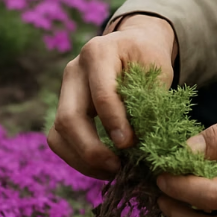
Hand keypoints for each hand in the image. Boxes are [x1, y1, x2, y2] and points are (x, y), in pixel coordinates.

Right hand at [48, 14, 177, 179]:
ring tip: (112, 171)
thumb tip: (140, 141)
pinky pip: (60, 139)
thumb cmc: (149, 58)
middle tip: (118, 167)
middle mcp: (74, 69)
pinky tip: (103, 166)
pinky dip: (78, 158)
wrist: (134, 44)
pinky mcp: (62, 106)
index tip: (130, 145)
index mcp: (99, 52)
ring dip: (82, 159)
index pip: (102, 94)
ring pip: (58, 133)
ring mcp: (64, 89)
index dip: (115, 123)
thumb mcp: (158, 70)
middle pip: (69, 118)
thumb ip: (148, 100)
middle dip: (92, 150)